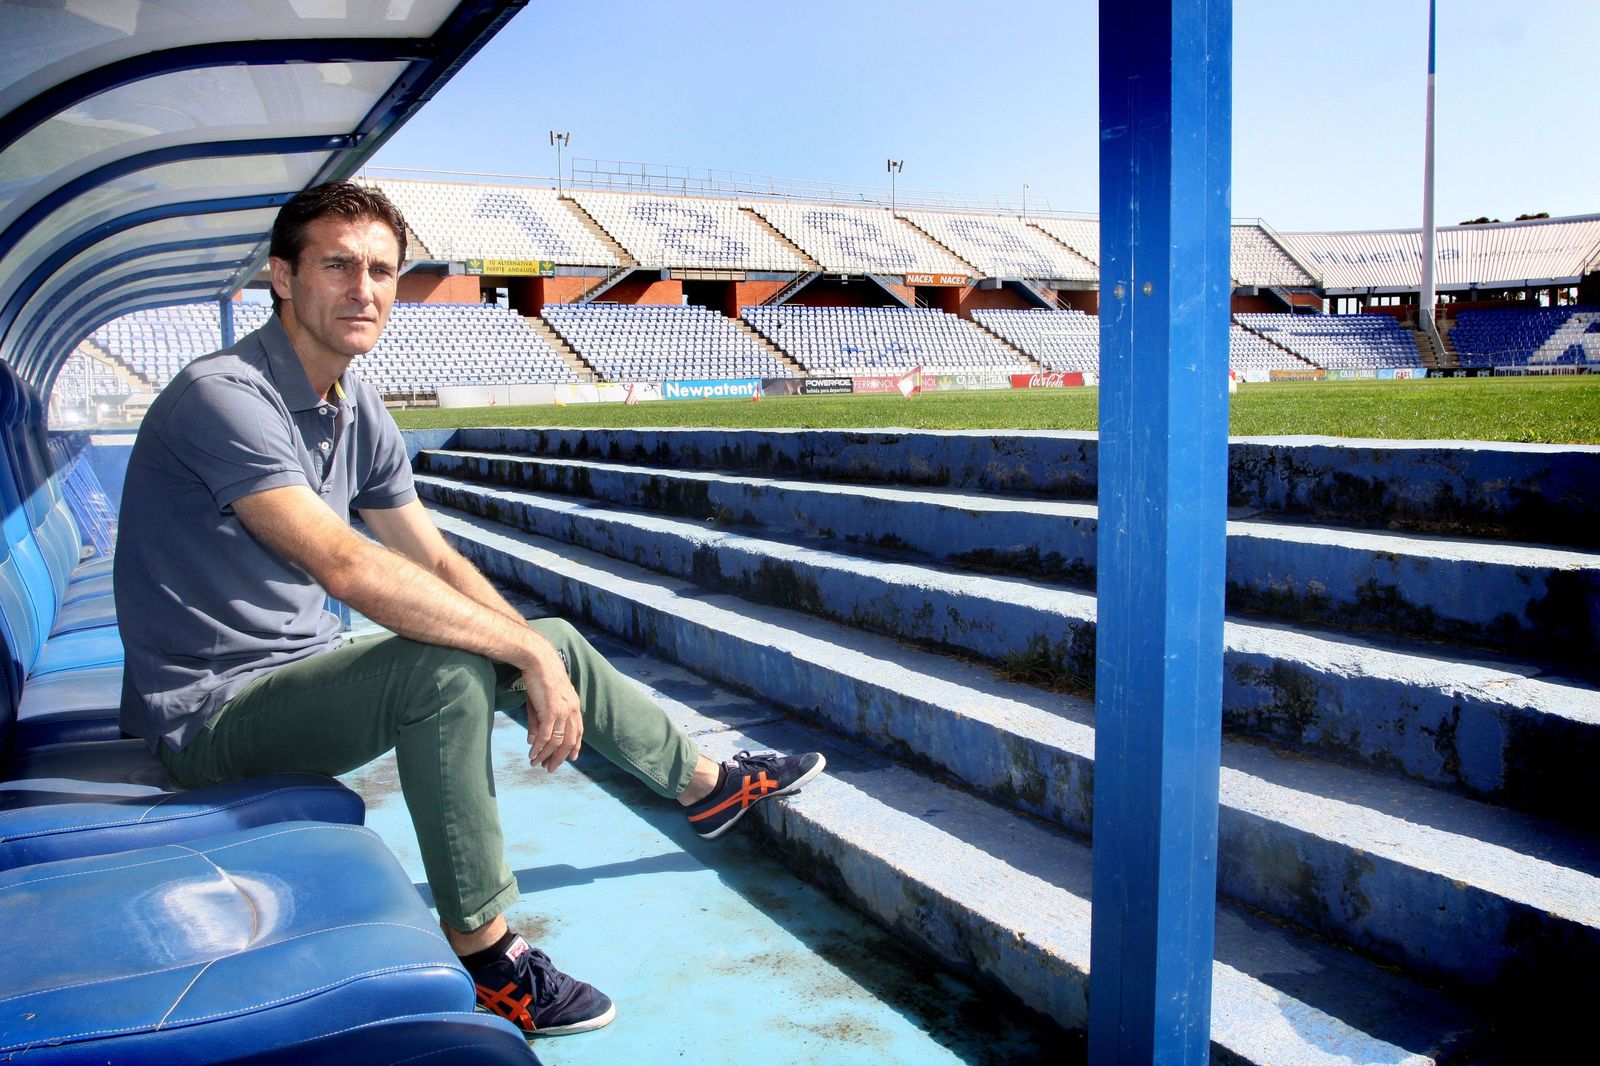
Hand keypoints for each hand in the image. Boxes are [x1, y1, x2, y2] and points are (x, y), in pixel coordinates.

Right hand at [523, 647, 582, 771]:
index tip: (571, 758)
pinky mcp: (551, 711)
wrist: (537, 660)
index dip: (575, 746)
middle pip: (569, 741)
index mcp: (573, 705)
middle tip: (550, 768)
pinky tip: (532, 754)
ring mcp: (563, 711)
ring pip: (557, 741)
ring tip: (536, 764)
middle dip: (560, 757)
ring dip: (546, 755)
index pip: (578, 730)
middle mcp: (571, 710)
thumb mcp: (539, 702)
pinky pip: (546, 736)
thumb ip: (537, 723)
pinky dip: (539, 747)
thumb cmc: (538, 678)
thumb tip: (532, 742)